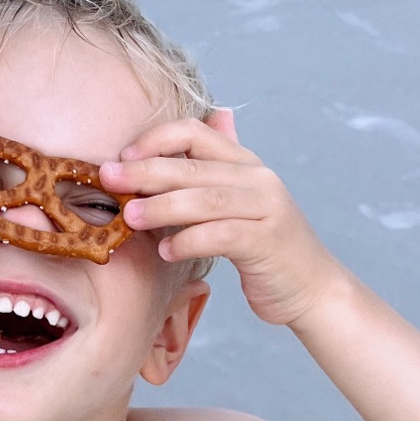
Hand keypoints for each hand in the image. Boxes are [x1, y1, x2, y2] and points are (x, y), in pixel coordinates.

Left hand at [101, 111, 341, 327]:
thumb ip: (210, 175)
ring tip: (129, 217)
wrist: (311, 287)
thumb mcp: (237, 204)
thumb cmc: (263, 248)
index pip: (196, 132)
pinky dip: (189, 241)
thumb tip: (190, 136)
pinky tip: (165, 251)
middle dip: (146, 171)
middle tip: (108, 179)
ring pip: (206, 199)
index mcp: (245, 163)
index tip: (123, 157)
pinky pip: (221, 236)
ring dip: (162, 206)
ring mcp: (266, 208)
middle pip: (194, 166)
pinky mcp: (267, 241)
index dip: (156, 139)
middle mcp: (258, 179)